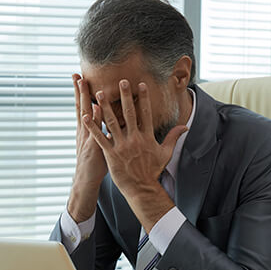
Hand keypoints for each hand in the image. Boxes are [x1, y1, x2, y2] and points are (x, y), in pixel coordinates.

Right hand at [67, 74, 107, 221]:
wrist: (85, 180)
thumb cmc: (94, 162)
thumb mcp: (96, 142)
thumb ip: (100, 128)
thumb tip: (106, 114)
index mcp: (84, 129)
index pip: (82, 107)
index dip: (80, 92)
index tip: (79, 77)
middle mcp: (83, 130)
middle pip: (80, 106)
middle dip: (78, 90)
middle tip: (76, 74)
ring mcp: (86, 137)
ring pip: (84, 114)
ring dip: (84, 98)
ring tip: (83, 83)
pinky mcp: (92, 145)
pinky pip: (94, 130)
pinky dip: (93, 119)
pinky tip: (95, 108)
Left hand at [83, 80, 186, 230]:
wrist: (142, 188)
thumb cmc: (153, 171)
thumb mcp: (165, 153)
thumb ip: (173, 137)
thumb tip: (185, 126)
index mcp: (147, 137)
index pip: (145, 113)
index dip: (143, 98)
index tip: (141, 84)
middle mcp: (134, 139)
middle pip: (129, 113)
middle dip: (125, 96)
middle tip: (121, 81)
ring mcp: (122, 146)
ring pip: (112, 123)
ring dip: (105, 107)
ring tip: (99, 93)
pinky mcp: (111, 154)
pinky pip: (100, 138)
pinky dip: (92, 127)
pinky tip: (85, 116)